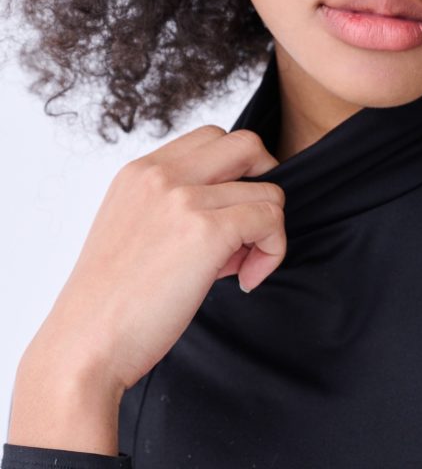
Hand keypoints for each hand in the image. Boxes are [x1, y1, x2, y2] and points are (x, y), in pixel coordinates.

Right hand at [24, 125, 285, 397]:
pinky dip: (272, 251)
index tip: (226, 216)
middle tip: (249, 229)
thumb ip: (177, 205)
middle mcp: (160, 174)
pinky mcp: (206, 231)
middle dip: (263, 182)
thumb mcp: (135, 229)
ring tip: (236, 268)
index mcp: (139, 171)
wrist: (84, 348)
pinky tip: (246, 280)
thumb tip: (239, 209)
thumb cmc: (113, 303)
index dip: (235, 172)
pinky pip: (270, 220)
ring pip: (269, 190)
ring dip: (266, 231)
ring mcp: (183, 199)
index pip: (213, 138)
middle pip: (247, 144)